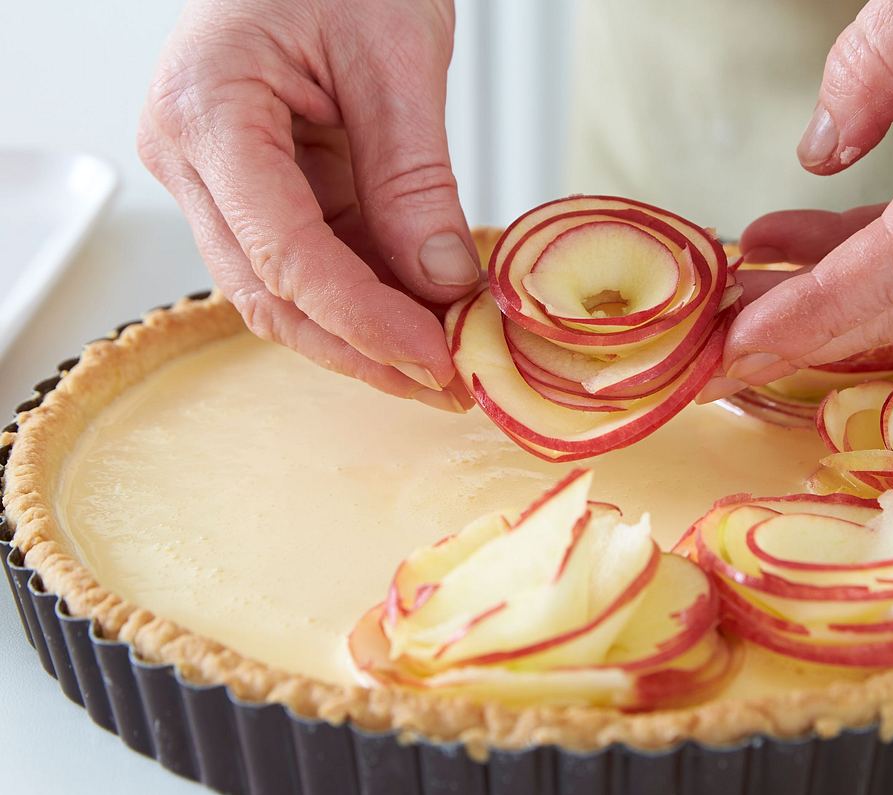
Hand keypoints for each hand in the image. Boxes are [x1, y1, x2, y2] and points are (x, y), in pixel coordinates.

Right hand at [137, 0, 475, 410]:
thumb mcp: (395, 54)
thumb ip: (414, 175)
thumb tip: (443, 284)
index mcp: (207, 110)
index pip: (282, 252)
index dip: (362, 321)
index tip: (436, 362)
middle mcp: (191, 158)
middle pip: (271, 293)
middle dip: (363, 350)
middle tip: (446, 387)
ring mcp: (217, 180)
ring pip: (285, 293)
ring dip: (365, 335)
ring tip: (444, 364)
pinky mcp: (256, 191)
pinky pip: (308, 264)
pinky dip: (367, 299)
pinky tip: (421, 320)